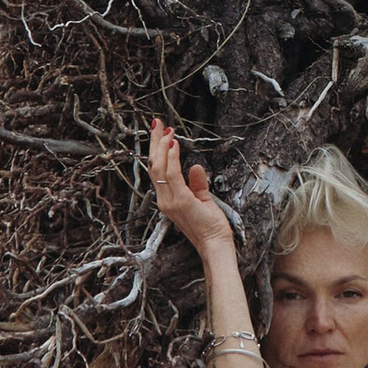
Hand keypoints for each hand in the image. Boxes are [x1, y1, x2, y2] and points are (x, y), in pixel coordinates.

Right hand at [149, 119, 238, 260]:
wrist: (214, 244)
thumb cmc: (209, 226)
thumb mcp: (202, 200)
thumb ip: (197, 184)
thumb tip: (196, 166)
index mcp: (167, 199)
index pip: (156, 171)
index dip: (156, 150)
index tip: (159, 133)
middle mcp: (164, 199)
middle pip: (153, 166)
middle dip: (154, 143)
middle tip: (156, 124)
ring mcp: (171, 201)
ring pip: (160, 167)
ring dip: (162, 146)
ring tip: (166, 130)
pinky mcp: (181, 201)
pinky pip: (172, 174)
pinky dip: (172, 157)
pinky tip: (175, 144)